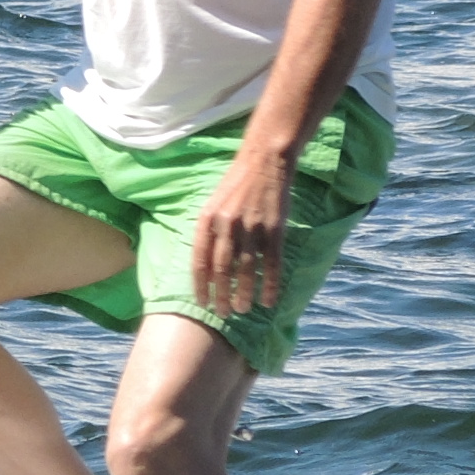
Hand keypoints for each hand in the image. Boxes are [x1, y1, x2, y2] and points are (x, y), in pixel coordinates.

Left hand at [190, 143, 297, 313]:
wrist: (264, 160)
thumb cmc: (236, 184)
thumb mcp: (213, 204)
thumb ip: (208, 231)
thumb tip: (205, 265)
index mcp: (207, 220)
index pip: (199, 261)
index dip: (201, 286)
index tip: (203, 303)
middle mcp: (227, 226)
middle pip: (221, 270)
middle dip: (222, 295)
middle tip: (225, 313)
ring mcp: (251, 228)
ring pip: (246, 270)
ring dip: (244, 293)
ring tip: (243, 309)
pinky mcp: (274, 229)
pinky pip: (271, 263)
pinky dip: (271, 284)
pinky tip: (270, 300)